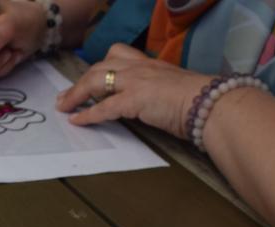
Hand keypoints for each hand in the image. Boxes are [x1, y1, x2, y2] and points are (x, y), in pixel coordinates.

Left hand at [56, 44, 208, 138]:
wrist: (210, 104)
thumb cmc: (199, 101)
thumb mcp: (173, 90)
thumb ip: (157, 92)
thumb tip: (149, 105)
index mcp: (150, 65)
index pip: (118, 57)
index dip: (100, 68)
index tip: (88, 80)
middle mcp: (140, 68)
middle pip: (101, 68)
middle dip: (80, 82)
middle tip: (65, 97)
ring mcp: (136, 82)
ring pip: (96, 81)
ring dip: (76, 94)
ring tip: (64, 106)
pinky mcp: (135, 99)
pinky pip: (104, 107)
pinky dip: (88, 114)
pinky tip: (77, 121)